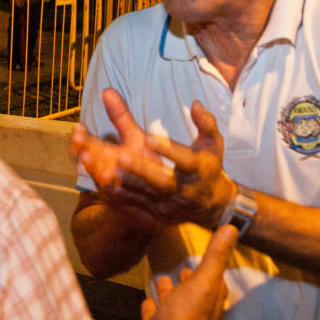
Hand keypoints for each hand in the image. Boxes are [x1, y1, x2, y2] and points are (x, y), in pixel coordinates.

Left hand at [71, 88, 235, 227]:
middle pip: (163, 182)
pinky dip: (124, 199)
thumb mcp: (212, 143)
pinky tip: (108, 187)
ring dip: (127, 184)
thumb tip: (195, 104)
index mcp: (199, 170)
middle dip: (141, 170)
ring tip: (106, 171)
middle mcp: (186, 190)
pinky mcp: (161, 216)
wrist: (213, 204)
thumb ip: (206, 123)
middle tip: (120, 157)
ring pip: (148, 196)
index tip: (148, 138)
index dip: (168, 150)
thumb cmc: (210, 166)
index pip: (185, 160)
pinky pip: (140, 208)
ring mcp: (173, 205)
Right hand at [130, 224, 236, 319]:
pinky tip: (147, 301)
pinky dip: (151, 307)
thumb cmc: (185, 316)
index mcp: (209, 301)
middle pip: (193, 294)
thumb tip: (232, 229)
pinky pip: (154, 316)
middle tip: (185, 268)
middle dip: (190, 281)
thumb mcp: (204, 280)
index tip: (209, 260)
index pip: (215, 284)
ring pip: (172, 303)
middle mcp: (194, 313)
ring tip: (163, 279)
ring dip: (169, 292)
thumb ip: (216, 255)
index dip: (213, 272)